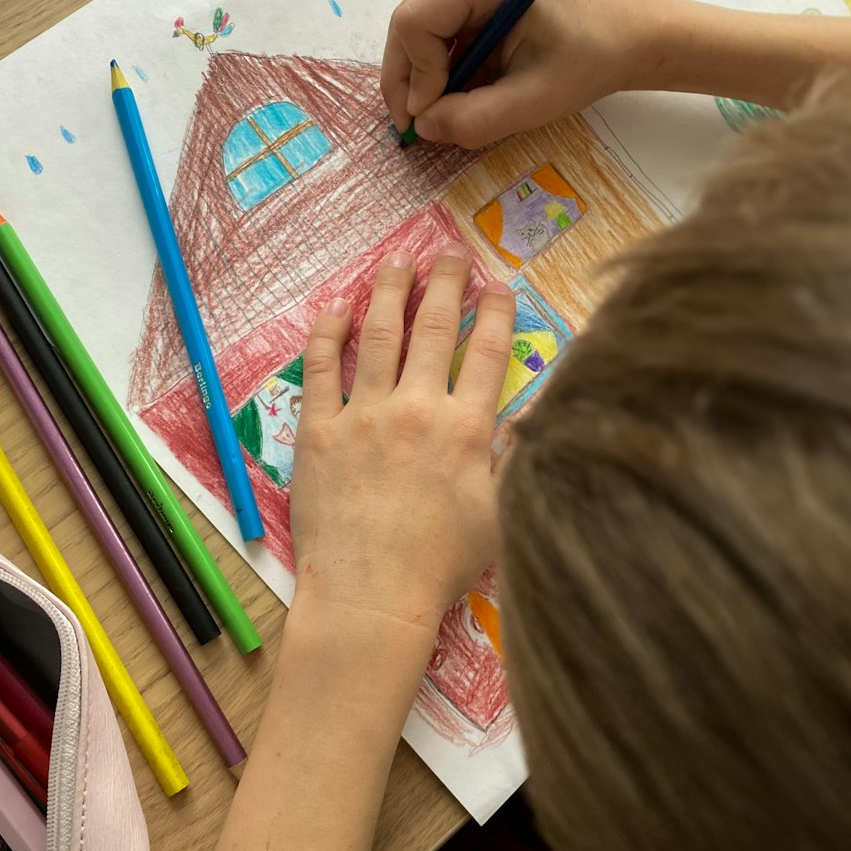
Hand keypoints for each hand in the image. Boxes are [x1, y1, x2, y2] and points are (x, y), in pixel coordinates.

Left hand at [290, 242, 515, 641]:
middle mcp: (415, 409)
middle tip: (451, 255)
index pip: (485, 352)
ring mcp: (362, 415)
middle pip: (433, 328)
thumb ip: (514, 458)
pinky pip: (320, 368)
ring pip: (378, 334)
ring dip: (390, 290)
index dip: (495, 312)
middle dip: (446, 283)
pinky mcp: (318, 431)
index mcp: (466, 428)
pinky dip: (328, 332)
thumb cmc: (440, 563)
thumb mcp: (500, 513)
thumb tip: (532, 414)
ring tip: (399, 260)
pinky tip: (336, 306)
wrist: (371, 595)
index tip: (498, 285)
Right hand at [380, 0, 652, 147]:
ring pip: (418, 34)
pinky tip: (470, 89)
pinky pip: (437, 33)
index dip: (413, 78)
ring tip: (456, 109)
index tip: (432, 118)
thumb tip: (423, 127)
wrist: (626, 35)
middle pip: (409, 27)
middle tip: (425, 127)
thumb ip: (475, 118)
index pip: (413, 24)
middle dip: (413, 82)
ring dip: (428, 79)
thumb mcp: (534, 100)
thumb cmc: (591, 58)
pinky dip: (443, 70)